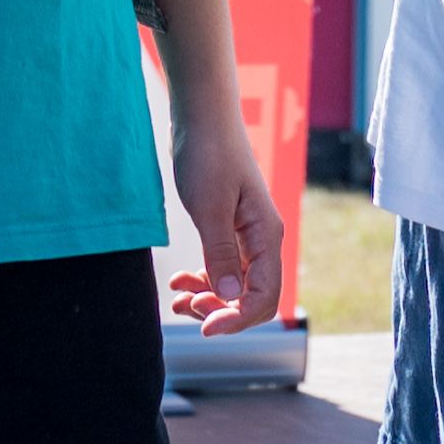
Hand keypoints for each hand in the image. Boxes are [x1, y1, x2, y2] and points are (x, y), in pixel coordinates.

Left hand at [163, 101, 286, 335]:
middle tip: (184, 307)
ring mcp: (247, 235)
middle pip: (252, 297)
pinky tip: (180, 281)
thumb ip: (221, 254)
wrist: (203, 116)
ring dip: (209, 299)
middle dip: (220, 311)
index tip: (203, 327)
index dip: (236, 320)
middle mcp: (262, 239)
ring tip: (177, 299)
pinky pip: (224, 267)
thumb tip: (232, 299)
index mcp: (266, 236)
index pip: (264, 297)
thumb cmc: (208, 155)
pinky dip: (204, 280)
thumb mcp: (209, 208)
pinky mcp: (229, 228)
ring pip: (236, 285)